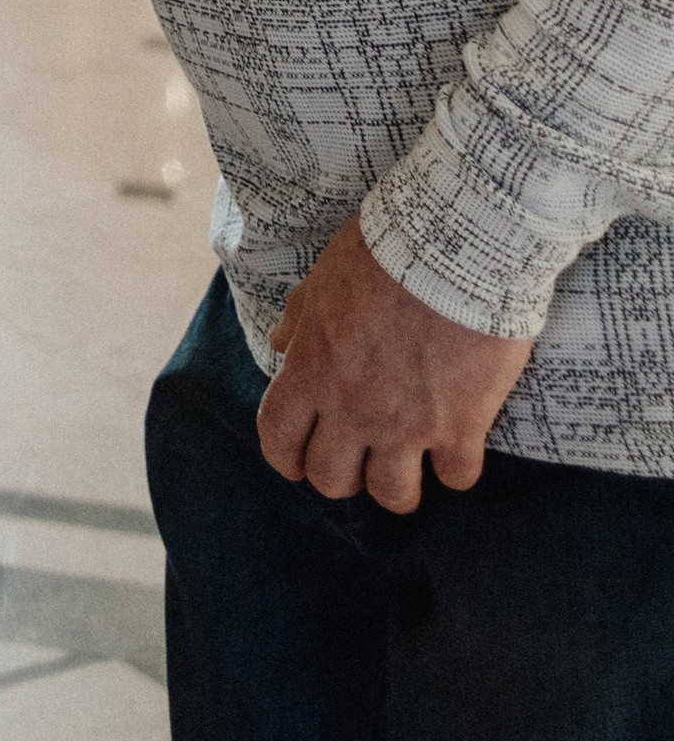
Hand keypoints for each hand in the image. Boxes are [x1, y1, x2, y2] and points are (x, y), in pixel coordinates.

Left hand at [257, 215, 534, 511]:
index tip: (296, 460)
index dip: (284, 457)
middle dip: (340, 475)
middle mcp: (353, 406)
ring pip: (392, 495)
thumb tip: (280, 344)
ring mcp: (408, 423)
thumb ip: (301, 318)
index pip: (278, 437)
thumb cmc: (384, 252)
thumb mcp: (324, 276)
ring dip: (396, 486)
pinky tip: (458, 446)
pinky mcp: (462, 426)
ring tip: (407, 463)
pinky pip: (457, 477)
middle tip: (357, 456)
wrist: (455, 246)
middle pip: (331, 479)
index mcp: (313, 369)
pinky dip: (456, 468)